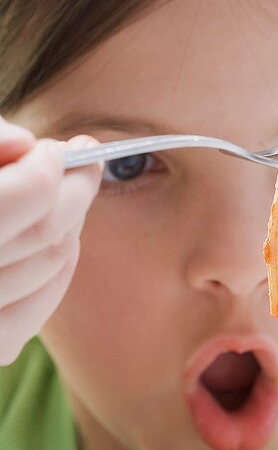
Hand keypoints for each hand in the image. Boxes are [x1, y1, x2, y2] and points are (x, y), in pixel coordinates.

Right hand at [0, 116, 101, 364]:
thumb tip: (22, 143)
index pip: (28, 195)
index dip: (51, 164)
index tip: (56, 147)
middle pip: (46, 231)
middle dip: (75, 189)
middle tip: (82, 161)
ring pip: (51, 264)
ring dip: (68, 223)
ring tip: (60, 194)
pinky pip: (42, 306)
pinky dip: (56, 267)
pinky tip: (53, 238)